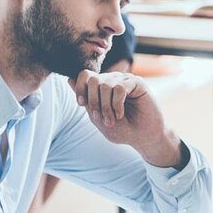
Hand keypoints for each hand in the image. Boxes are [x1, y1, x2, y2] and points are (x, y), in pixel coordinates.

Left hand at [68, 70, 183, 167]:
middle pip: (93, 79)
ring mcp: (125, 80)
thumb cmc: (121, 129)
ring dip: (106, 107)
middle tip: (102, 117)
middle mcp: (113, 80)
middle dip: (93, 101)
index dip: (80, 88)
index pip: (85, 75)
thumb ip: (86, 100)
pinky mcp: (138, 83)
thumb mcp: (98, 117)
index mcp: (102, 87)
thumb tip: (70, 78)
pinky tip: (120, 113)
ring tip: (112, 120)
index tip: (82, 104)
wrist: (142, 137)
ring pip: (105, 85)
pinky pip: (120, 88)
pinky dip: (117, 104)